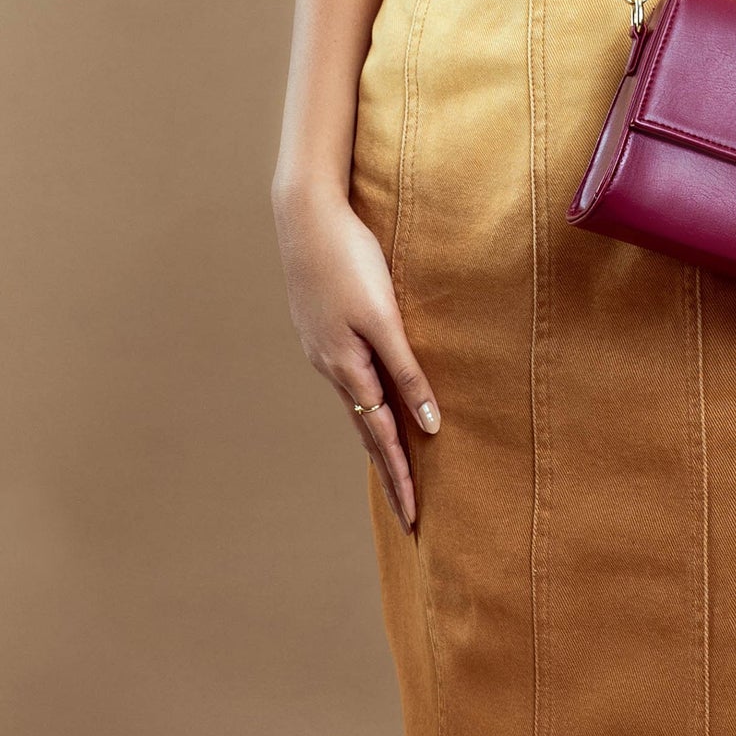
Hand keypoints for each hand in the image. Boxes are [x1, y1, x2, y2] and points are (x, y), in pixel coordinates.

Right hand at [274, 187, 439, 532]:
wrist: (306, 215)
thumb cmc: (351, 260)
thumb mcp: (384, 316)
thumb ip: (407, 369)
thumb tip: (429, 423)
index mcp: (348, 367)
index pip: (381, 438)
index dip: (401, 478)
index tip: (415, 520)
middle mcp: (331, 365)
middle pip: (367, 431)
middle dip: (390, 472)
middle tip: (410, 515)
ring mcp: (323, 347)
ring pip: (357, 405)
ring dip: (377, 440)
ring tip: (396, 470)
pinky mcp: (323, 328)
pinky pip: (350, 379)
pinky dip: (366, 404)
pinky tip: (373, 404)